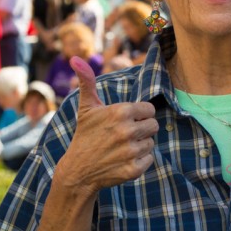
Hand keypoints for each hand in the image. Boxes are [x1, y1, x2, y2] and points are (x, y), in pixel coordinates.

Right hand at [58, 56, 158, 195]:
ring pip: (151, 142)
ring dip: (140, 145)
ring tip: (122, 147)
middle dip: (142, 129)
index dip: (140, 115)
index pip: (149, 109)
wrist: (78, 171)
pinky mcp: (134, 169)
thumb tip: (76, 58)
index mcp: (120, 112)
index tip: (127, 120)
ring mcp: (131, 151)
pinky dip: (140, 161)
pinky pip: (149, 159)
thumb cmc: (85, 135)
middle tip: (125, 134)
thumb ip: (87, 81)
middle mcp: (127, 131)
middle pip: (154, 125)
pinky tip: (124, 160)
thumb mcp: (87, 107)